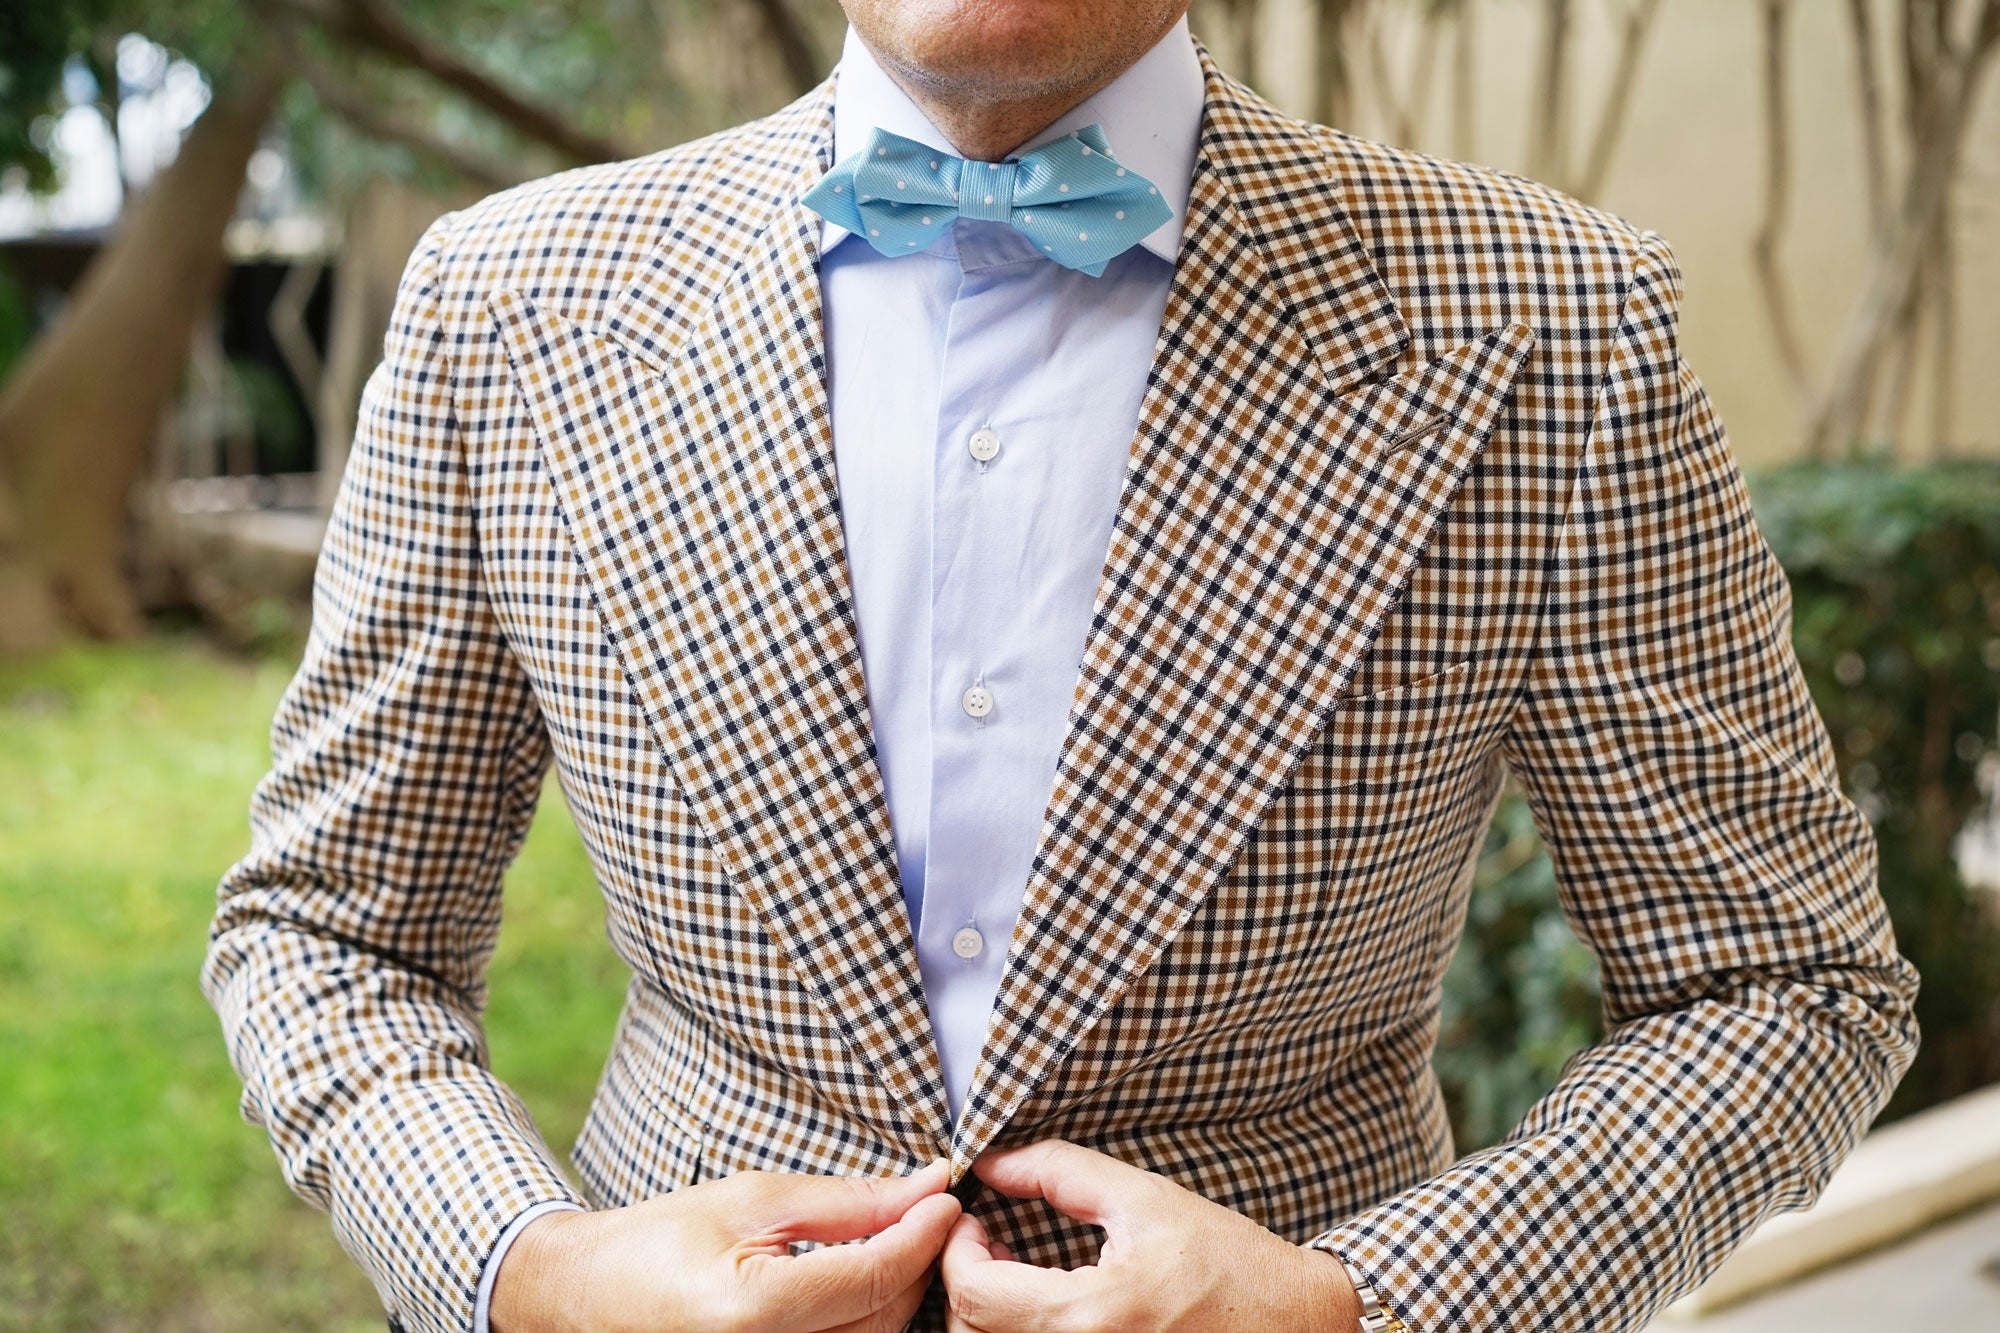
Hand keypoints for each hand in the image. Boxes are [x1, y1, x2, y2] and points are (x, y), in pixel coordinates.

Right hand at [491, 1156, 960, 1332]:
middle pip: (885, 1317)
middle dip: (915, 1261)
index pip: (874, 1276)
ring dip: (895, 1293)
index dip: (923, 1232)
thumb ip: (848, 1203)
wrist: (587, 1299)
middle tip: (925, 1211)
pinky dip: (866, 1321)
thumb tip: (929, 1187)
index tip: (948, 1195)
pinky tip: (863, 1286)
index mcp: (751, 1313)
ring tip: (892, 1243)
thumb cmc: (661, 1240)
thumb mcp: (753, 1201)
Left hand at [940, 1139, 1360, 1331]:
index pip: (975, 1293)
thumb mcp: (1144, 1198)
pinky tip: (1040, 1307)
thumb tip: (990, 1163)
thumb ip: (1059, 1172)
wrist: (1295, 1326)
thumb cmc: (1227, 1262)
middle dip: (967, 1282)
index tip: (974, 1219)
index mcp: (1091, 1316)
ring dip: (987, 1315)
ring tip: (1014, 1273)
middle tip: (989, 1242)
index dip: (958, 1249)